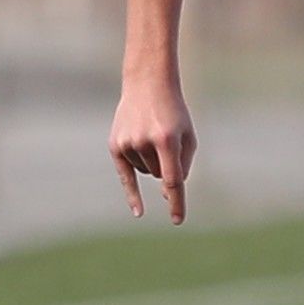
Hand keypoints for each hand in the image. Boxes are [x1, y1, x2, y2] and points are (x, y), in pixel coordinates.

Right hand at [109, 76, 195, 223]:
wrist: (147, 84)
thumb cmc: (174, 113)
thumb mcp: (188, 135)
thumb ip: (183, 166)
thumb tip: (168, 194)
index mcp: (167, 140)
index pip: (172, 180)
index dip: (175, 202)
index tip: (177, 220)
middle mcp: (145, 143)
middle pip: (160, 174)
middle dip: (166, 163)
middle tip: (164, 137)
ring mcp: (128, 144)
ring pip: (146, 172)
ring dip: (152, 162)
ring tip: (150, 135)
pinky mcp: (115, 145)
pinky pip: (126, 176)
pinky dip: (132, 193)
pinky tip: (138, 212)